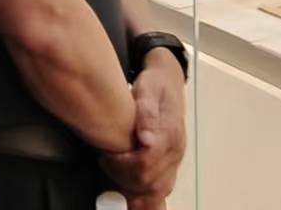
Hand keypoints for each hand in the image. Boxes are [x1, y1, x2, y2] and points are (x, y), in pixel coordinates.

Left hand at [100, 51, 185, 198]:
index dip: (121, 165)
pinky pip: (160, 190)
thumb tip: (146, 138)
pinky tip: (129, 196)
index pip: (145, 163)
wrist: (168, 83)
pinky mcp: (170, 165)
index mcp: (170, 133)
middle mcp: (175, 151)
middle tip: (105, 163)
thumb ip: (146, 112)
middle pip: (149, 182)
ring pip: (157, 191)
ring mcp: (174, 160)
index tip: (105, 156)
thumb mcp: (149, 88)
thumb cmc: (156, 85)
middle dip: (122, 178)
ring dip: (133, 191)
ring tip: (113, 179)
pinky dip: (144, 197)